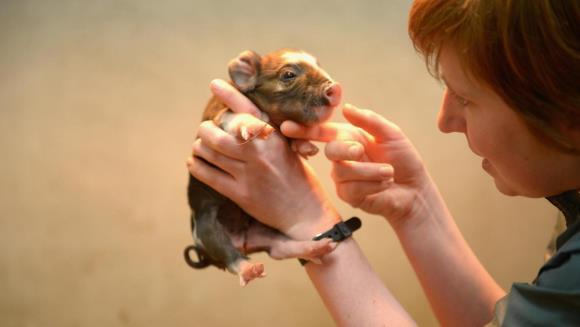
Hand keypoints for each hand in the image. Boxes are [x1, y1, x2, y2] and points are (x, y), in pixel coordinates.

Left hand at [187, 79, 339, 239]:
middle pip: (219, 133)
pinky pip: (209, 176)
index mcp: (274, 138)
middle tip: (205, 128)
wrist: (306, 213)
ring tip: (200, 146)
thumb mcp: (289, 149)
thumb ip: (268, 135)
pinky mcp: (240, 194)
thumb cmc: (300, 179)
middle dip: (206, 129)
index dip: (229, 95)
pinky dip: (197, 166)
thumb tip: (242, 118)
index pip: (248, 110)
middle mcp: (260, 153)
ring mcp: (248, 174)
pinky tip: (194, 162)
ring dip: (200, 146)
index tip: (215, 84)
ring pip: (210, 152)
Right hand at [281, 104, 429, 225]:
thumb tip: (346, 107)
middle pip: (331, 150)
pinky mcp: (348, 195)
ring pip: (342, 171)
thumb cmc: (404, 160)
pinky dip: (372, 185)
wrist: (414, 190)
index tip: (286, 126)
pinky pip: (350, 189)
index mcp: (349, 137)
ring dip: (370, 171)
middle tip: (361, 150)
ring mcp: (343, 177)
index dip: (303, 130)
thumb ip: (369, 120)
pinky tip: (384, 185)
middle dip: (346, 149)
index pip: (322, 132)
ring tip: (389, 173)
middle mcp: (342, 156)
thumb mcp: (391, 134)